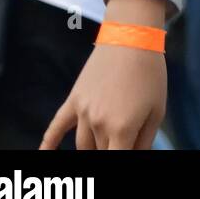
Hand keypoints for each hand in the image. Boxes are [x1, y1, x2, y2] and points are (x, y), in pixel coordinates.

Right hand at [40, 42, 166, 149]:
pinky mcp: (73, 100)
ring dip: (94, 149)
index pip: (116, 161)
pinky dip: (48, 144)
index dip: (121, 161)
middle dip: (113, 149)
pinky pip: (56, 127)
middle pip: (101, 154)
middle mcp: (98, 123)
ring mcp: (83, 112)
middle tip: (124, 135)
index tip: (124, 154)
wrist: (131, 37)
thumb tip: (135, 157)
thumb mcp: (156, 111)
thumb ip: (144, 143)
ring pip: (83, 146)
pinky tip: (43, 154)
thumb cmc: (150, 74)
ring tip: (106, 141)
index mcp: (122, 129)